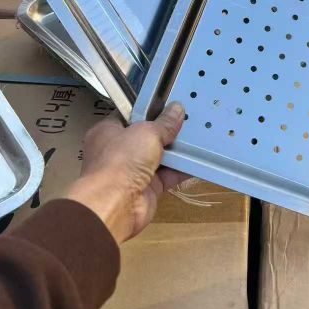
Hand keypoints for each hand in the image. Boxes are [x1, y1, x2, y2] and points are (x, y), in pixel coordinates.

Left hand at [65, 102, 186, 244]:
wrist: (115, 204)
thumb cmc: (123, 158)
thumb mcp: (147, 132)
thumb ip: (165, 122)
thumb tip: (178, 108)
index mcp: (108, 131)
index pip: (128, 116)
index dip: (147, 109)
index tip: (168, 104)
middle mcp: (118, 151)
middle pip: (145, 137)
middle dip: (166, 131)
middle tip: (189, 119)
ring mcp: (132, 172)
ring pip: (159, 157)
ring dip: (177, 151)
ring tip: (200, 137)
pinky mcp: (147, 189)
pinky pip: (168, 176)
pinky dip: (182, 170)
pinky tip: (199, 161)